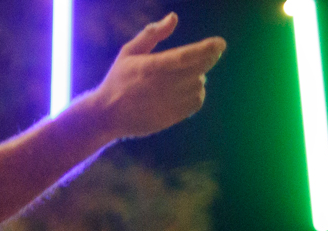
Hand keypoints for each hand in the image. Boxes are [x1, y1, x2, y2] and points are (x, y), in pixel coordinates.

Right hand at [84, 14, 227, 140]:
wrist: (107, 116)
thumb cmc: (118, 80)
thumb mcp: (128, 52)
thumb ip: (151, 34)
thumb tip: (173, 17)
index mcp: (150, 67)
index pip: (186, 56)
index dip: (206, 49)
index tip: (220, 43)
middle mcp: (161, 86)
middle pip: (198, 69)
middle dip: (208, 58)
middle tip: (210, 52)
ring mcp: (167, 103)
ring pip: (199, 85)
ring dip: (199, 76)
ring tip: (186, 74)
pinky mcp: (172, 117)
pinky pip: (196, 102)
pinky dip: (197, 93)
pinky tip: (186, 88)